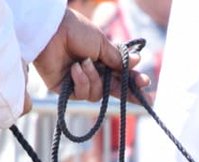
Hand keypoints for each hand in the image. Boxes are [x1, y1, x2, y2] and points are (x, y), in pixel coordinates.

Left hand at [31, 9, 149, 102]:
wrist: (51, 32)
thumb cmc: (75, 31)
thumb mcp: (101, 43)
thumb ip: (117, 59)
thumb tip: (136, 63)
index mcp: (100, 59)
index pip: (120, 75)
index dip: (133, 82)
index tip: (147, 84)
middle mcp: (91, 72)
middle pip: (113, 90)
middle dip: (127, 91)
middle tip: (141, 93)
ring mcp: (78, 82)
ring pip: (98, 94)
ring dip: (94, 79)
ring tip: (84, 63)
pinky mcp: (66, 90)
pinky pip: (82, 94)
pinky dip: (81, 81)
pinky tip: (74, 69)